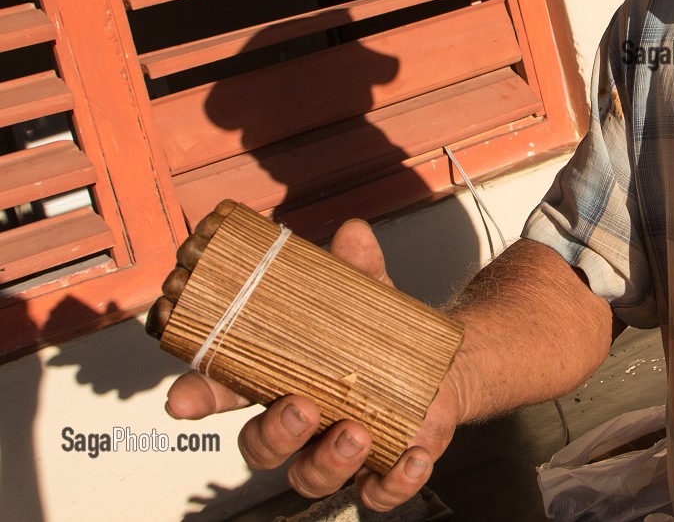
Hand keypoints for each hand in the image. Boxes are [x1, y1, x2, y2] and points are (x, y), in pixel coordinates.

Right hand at [163, 219, 464, 511]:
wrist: (439, 370)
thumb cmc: (382, 339)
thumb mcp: (371, 296)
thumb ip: (359, 269)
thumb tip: (353, 235)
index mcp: (277, 379)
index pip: (223, 393)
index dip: (198, 398)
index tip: (182, 400)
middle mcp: (298, 423)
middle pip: (260, 446)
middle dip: (274, 433)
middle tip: (300, 407)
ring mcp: (336, 451)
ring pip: (311, 476)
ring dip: (328, 459)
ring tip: (356, 431)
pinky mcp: (381, 470)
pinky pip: (378, 492)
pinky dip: (393, 481)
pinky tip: (411, 457)